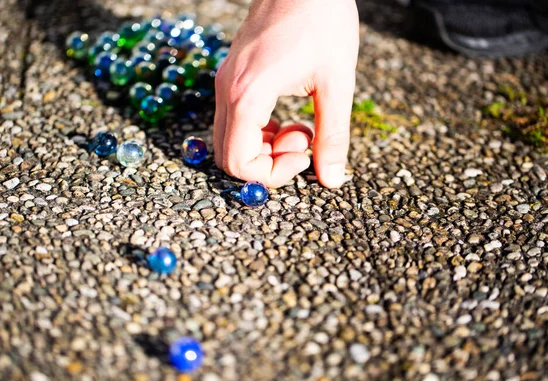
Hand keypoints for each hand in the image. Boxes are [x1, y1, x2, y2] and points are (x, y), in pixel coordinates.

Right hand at [214, 0, 358, 187]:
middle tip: (303, 141)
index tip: (303, 154)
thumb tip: (331, 179)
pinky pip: (236, 122)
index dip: (272, 173)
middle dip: (268, 163)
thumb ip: (333, 135)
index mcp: (248, 94)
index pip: (238, 162)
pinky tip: (288, 118)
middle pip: (228, 156)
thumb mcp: (336, 82)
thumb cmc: (322, 20)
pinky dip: (260, 133)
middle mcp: (227, 91)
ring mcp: (226, 83)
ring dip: (265, 148)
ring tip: (301, 128)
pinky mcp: (233, 79)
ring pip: (231, 140)